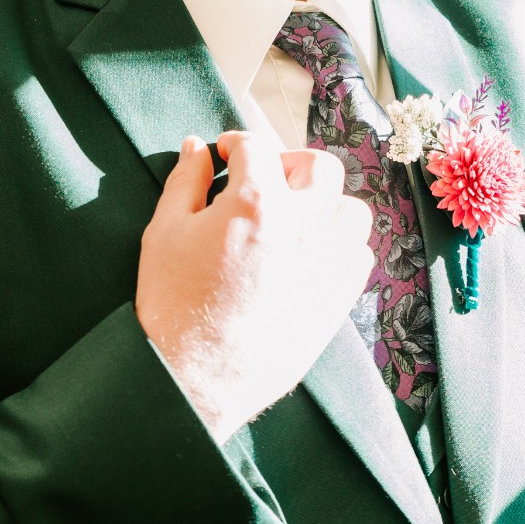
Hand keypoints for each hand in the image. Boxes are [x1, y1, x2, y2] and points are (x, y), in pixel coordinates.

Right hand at [135, 131, 373, 443]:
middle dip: (290, 163)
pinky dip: (341, 245)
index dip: (237, 143)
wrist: (192, 379)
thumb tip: (198, 148)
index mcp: (257, 202)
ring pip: (350, 209)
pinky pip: (359, 255)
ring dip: (325, 203)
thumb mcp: (165, 232)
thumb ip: (186, 182)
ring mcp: (328, 262)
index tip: (227, 154)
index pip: (257, 147)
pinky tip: (311, 254)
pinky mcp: (339, 298)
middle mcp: (303, 225)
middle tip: (265, 179)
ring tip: (295, 216)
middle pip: (320, 166)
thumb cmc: (173, 306)